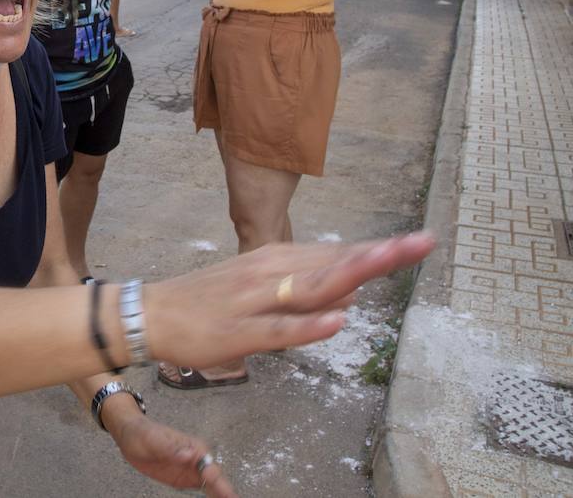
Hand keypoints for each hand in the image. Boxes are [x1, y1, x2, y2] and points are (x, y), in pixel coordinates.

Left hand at [111, 414, 236, 497]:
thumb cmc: (142, 433)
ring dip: (222, 495)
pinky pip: (204, 489)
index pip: (209, 466)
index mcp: (193, 447)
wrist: (131, 435)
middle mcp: (198, 458)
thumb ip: (170, 447)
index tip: (227, 494)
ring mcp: (193, 470)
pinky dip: (213, 496)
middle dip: (226, 491)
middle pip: (216, 478)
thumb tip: (189, 454)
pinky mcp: (186, 479)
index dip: (217, 480)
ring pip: (213, 485)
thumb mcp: (152, 439)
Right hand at [143, 233, 435, 369]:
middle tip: (424, 242)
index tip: (421, 241)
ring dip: (351, 273)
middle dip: (379, 255)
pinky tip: (336, 321)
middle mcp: (270, 273)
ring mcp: (254, 300)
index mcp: (277, 262)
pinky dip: (307, 325)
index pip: (337, 254)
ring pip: (310, 287)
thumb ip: (306, 293)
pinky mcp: (237, 331)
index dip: (380, 250)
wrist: (148, 314)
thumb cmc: (206, 304)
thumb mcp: (260, 292)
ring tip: (389, 260)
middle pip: (333, 264)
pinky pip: (277, 329)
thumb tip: (352, 295)